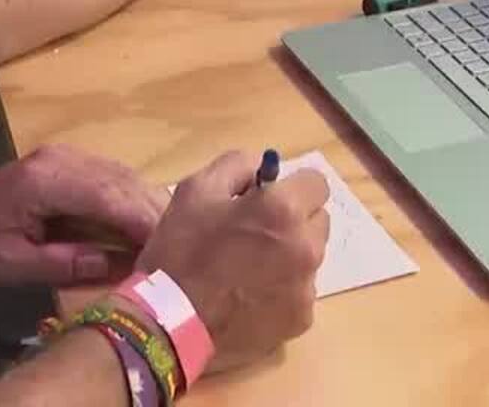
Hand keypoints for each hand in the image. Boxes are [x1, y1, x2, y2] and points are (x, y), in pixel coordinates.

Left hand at [0, 145, 168, 286]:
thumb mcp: (15, 263)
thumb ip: (66, 262)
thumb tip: (119, 266)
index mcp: (47, 181)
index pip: (109, 196)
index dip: (142, 220)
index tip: (168, 247)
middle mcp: (64, 159)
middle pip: (124, 181)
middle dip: (155, 212)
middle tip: (183, 244)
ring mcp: (70, 155)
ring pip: (125, 175)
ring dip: (150, 204)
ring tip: (175, 235)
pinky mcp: (74, 160)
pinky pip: (115, 176)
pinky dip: (136, 198)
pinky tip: (151, 221)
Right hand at [133, 151, 328, 374]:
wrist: (170, 322)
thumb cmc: (181, 250)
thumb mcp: (196, 190)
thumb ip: (236, 165)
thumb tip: (263, 166)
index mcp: (283, 210)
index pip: (316, 183)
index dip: (292, 187)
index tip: (268, 199)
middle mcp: (306, 246)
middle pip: (318, 220)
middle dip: (295, 220)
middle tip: (258, 233)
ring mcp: (306, 287)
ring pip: (311, 258)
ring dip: (290, 255)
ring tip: (250, 268)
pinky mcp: (300, 318)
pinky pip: (301, 291)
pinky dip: (283, 289)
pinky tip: (250, 296)